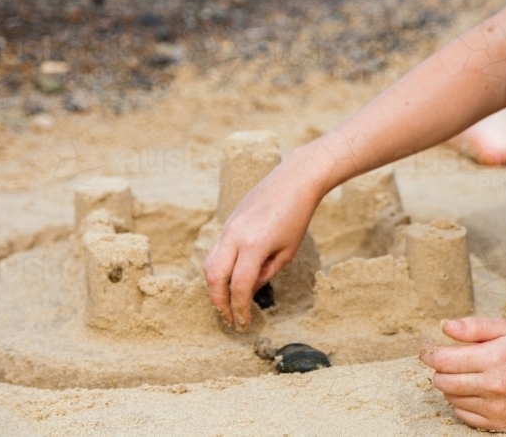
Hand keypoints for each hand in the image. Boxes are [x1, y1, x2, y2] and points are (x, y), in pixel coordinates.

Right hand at [202, 157, 320, 330]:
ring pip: (208, 264)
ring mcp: (228, 228)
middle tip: (229, 319)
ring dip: (214, 287)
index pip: (239, 286)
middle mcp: (235, 237)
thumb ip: (266, 274)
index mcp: (254, 246)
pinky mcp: (227, 223)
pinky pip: (214, 251)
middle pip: (214, 278)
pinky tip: (227, 280)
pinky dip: (216, 270)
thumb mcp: (287, 251)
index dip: (240, 309)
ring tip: (226, 303)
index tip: (243, 324)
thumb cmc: (297, 216)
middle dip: (219, 303)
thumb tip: (248, 291)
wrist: (293, 181)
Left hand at [419, 318, 505, 430]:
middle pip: (442, 381)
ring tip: (468, 372)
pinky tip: (475, 388)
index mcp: (494, 359)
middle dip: (439, 369)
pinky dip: (462, 401)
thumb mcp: (505, 328)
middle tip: (447, 358)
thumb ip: (474, 327)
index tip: (427, 348)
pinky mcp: (498, 423)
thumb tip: (444, 326)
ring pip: (450, 397)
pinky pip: (462, 414)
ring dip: (451, 384)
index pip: (443, 361)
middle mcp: (494, 387)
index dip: (429, 353)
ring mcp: (496, 409)